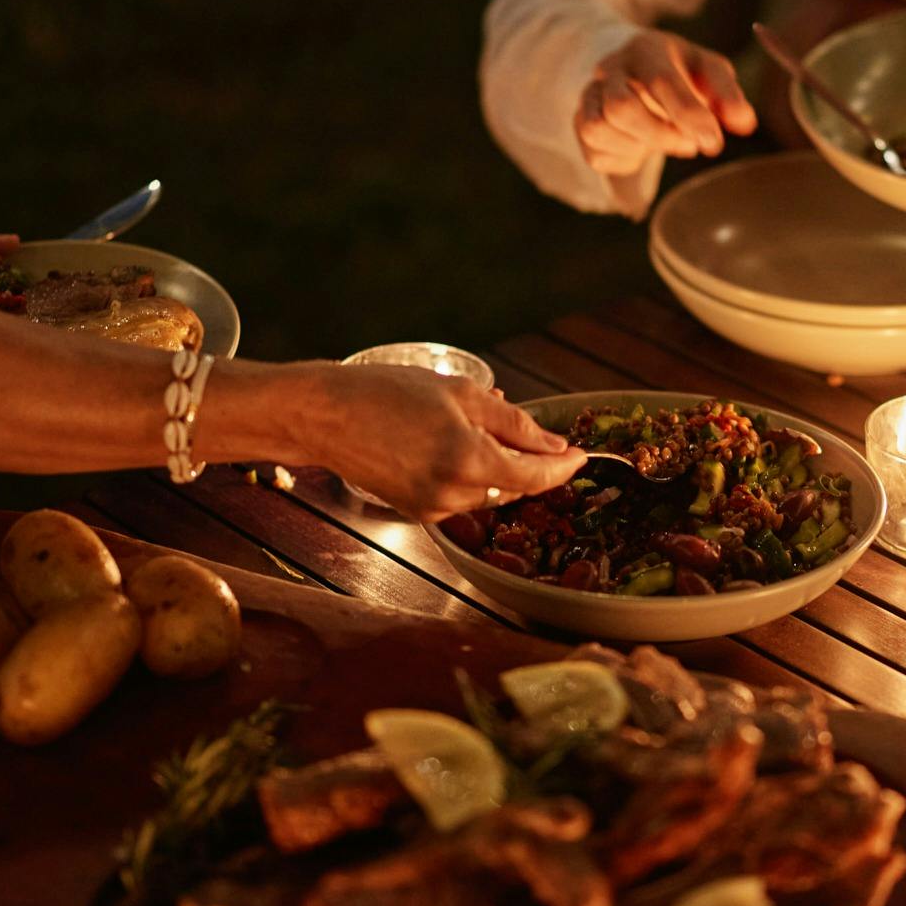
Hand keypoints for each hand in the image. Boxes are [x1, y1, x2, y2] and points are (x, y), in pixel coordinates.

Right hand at [305, 365, 586, 519]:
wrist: (324, 416)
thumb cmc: (387, 393)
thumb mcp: (460, 394)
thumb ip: (513, 423)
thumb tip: (554, 445)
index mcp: (469, 461)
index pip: (536, 476)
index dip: (563, 467)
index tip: (581, 455)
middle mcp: (453, 494)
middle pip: (514, 486)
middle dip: (530, 462)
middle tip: (536, 433)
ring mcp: (433, 509)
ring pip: (489, 492)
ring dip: (497, 466)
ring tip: (479, 426)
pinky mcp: (417, 513)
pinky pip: (462, 497)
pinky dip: (470, 474)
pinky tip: (454, 444)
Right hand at [575, 30, 755, 178]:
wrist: (633, 66)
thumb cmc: (678, 70)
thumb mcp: (708, 70)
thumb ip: (727, 95)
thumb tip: (745, 124)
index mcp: (645, 50)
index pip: (662, 83)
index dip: (689, 117)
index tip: (714, 144)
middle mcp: (610, 70)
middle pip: (621, 108)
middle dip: (660, 136)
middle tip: (691, 146)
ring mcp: (590, 96)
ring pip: (598, 129)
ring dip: (638, 147)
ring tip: (667, 143)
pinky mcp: (581, 123)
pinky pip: (593, 152)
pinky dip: (622, 159)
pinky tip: (642, 148)